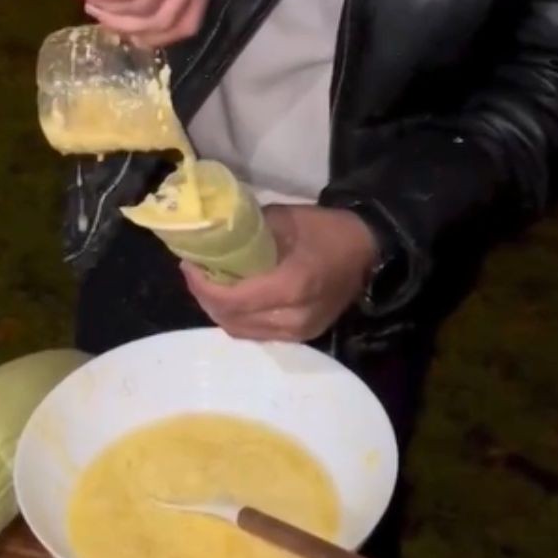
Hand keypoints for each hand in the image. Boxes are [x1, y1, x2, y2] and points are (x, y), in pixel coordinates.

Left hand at [183, 204, 380, 341]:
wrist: (368, 251)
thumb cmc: (326, 230)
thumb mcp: (285, 219)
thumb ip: (247, 233)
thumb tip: (211, 236)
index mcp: (291, 286)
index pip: (232, 299)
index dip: (203, 286)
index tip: (189, 266)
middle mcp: (294, 318)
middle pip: (231, 320)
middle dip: (206, 298)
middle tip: (195, 274)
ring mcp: (299, 332)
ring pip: (241, 331)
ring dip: (220, 310)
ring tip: (209, 286)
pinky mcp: (302, 337)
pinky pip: (257, 333)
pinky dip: (238, 318)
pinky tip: (233, 299)